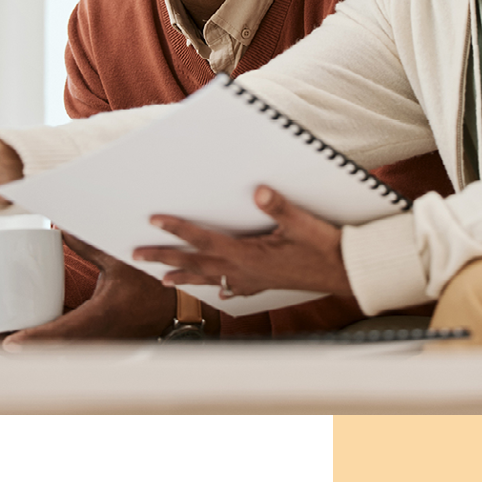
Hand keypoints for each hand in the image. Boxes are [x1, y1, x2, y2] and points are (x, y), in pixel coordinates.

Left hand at [0, 234, 178, 351]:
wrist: (174, 312)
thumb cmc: (151, 288)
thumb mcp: (119, 261)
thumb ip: (89, 245)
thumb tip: (61, 227)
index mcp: (99, 318)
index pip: (60, 334)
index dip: (32, 341)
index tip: (6, 342)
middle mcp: (92, 337)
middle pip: (45, 351)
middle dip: (11, 348)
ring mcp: (91, 345)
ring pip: (48, 354)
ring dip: (20, 351)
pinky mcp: (91, 344)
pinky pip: (58, 349)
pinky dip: (35, 348)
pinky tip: (15, 339)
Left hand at [133, 185, 354, 299]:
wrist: (345, 272)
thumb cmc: (323, 247)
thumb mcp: (302, 223)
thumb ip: (279, 207)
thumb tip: (259, 191)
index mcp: (246, 255)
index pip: (203, 240)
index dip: (177, 230)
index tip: (154, 221)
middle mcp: (244, 271)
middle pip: (195, 263)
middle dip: (164, 258)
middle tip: (137, 255)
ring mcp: (253, 280)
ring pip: (209, 279)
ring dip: (184, 276)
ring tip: (161, 278)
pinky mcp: (264, 284)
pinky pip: (232, 286)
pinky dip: (216, 286)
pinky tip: (216, 289)